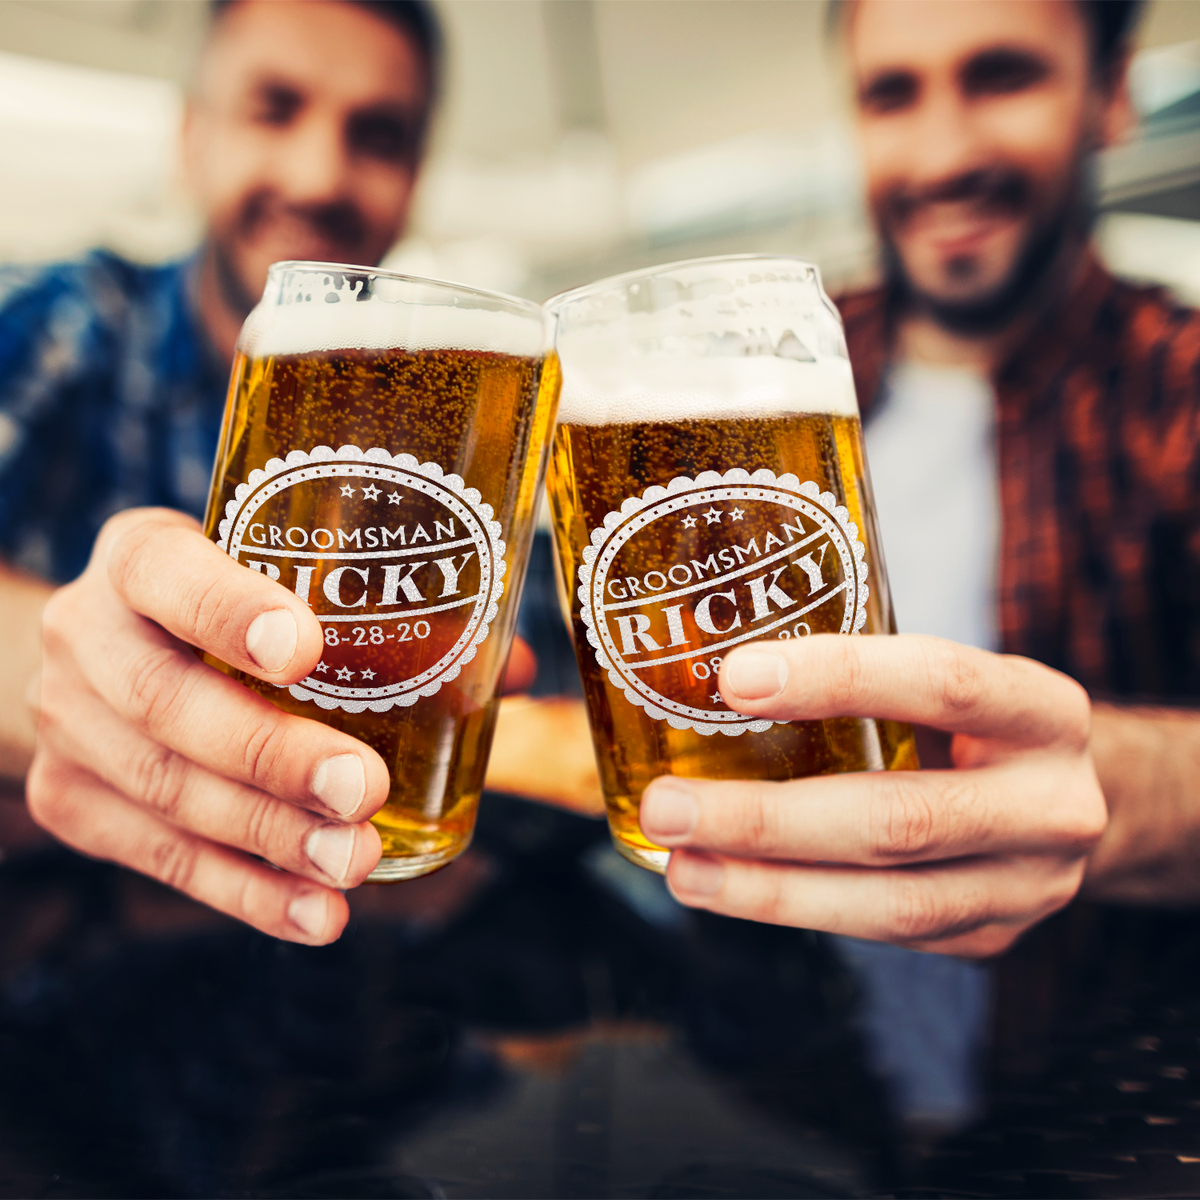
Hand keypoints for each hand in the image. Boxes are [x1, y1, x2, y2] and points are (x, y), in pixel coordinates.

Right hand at [27, 508, 391, 943]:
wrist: (109, 656)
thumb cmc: (228, 609)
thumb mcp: (281, 580)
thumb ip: (390, 616)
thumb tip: (513, 669)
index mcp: (139, 556)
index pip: (165, 571)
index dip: (227, 611)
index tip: (307, 651)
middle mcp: (86, 633)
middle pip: (165, 701)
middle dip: (269, 755)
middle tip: (363, 790)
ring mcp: (67, 724)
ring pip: (165, 791)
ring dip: (270, 837)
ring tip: (355, 862)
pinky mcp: (71, 803)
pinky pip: (158, 857)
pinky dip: (244, 891)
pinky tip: (315, 914)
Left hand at [639, 635, 1106, 956]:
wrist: (1063, 801)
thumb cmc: (971, 722)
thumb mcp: (945, 677)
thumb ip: (858, 671)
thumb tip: (702, 653)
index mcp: (1041, 711)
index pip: (942, 683)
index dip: (837, 679)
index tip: (735, 678)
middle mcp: (1050, 805)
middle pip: (900, 819)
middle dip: (769, 819)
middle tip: (669, 807)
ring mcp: (1026, 887)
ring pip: (889, 904)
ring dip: (768, 890)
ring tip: (681, 868)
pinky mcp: (989, 939)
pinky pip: (881, 933)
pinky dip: (796, 909)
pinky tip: (726, 888)